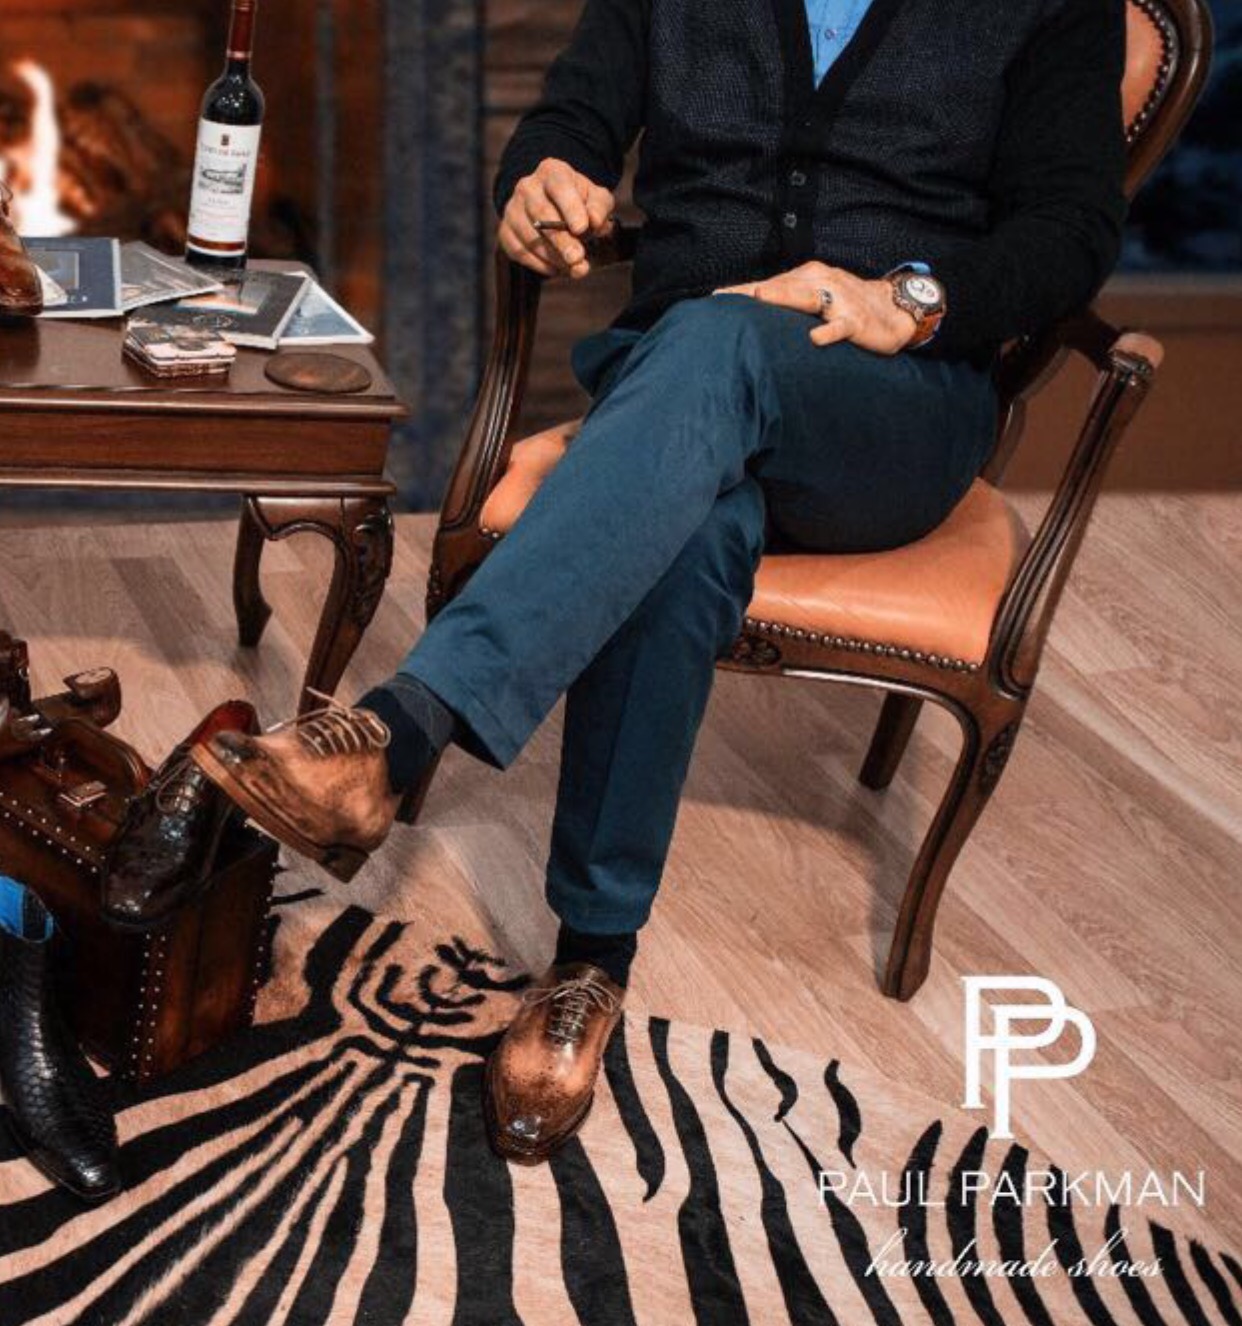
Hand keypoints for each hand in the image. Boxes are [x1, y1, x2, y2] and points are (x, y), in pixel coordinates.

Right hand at [499, 159, 616, 278]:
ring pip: (530, 237)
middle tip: (576, 258)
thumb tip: (595, 221)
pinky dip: (540, 264)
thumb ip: (599, 207)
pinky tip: (556, 267)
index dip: (570, 208)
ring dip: (553, 257)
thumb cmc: (578, 203)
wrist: (552, 207)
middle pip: (542, 214)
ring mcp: (513, 209)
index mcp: (552, 172)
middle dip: (561, 240)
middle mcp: (528, 187)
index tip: (582, 228)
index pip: (559, 186)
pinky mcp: (505, 231)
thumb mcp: (596, 198)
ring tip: (573, 267)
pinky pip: (520, 252)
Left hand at [715, 262, 918, 354]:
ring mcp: (839, 300)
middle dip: (755, 292)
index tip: (714, 297)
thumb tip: (751, 311)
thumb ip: (787, 303)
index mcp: (808, 277)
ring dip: (785, 297)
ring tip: (761, 299)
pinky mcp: (855, 320)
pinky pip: (840, 325)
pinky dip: (829, 330)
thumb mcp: (815, 299)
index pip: (770, 283)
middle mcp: (821, 282)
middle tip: (727, 299)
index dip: (742, 291)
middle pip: (783, 286)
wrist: (893, 309)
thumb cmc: (846, 305)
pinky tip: (815, 338)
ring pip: (809, 297)